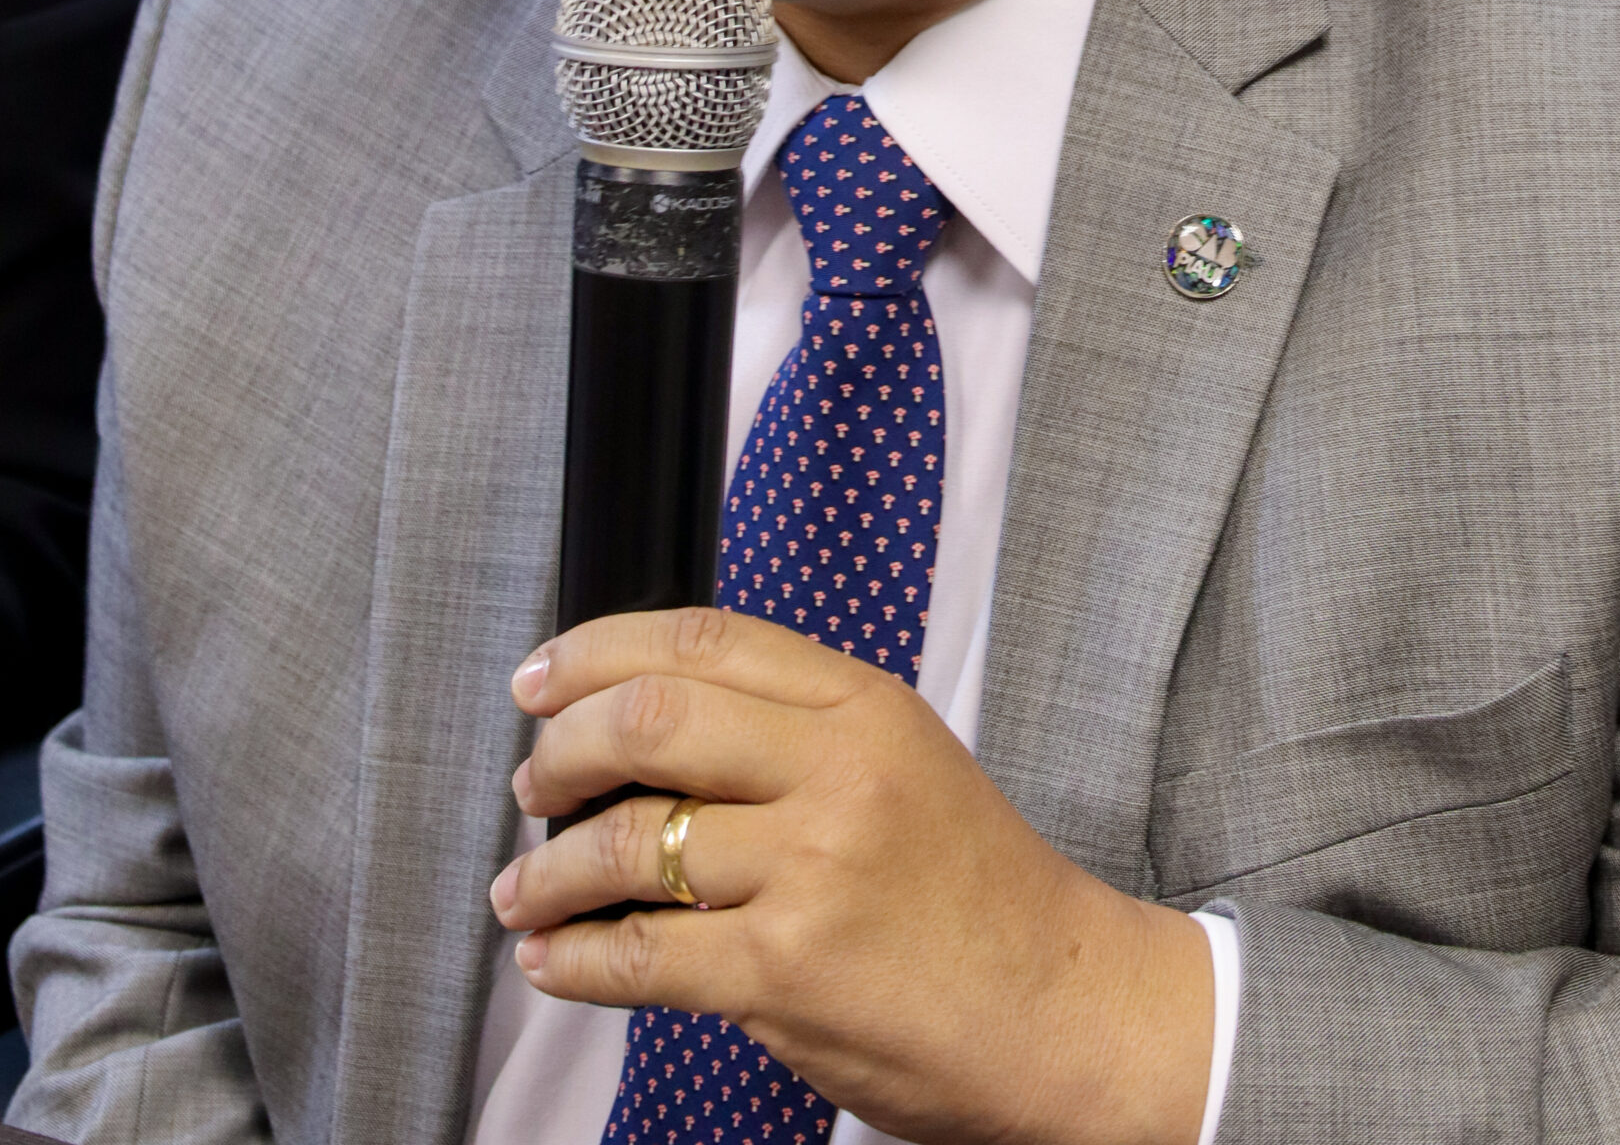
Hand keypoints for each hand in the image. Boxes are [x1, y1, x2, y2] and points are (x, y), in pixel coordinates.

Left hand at [490, 606, 1212, 1144]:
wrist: (1060, 1009)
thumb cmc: (978, 893)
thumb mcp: (903, 760)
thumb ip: (795, 726)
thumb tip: (643, 716)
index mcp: (864, 705)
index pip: (704, 640)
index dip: (599, 651)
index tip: (541, 680)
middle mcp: (837, 771)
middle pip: (649, 720)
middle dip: (561, 751)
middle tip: (535, 784)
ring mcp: (810, 869)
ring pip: (629, 843)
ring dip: (550, 872)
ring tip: (528, 890)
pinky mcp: (785, 971)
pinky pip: (640, 956)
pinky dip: (576, 959)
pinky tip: (555, 958)